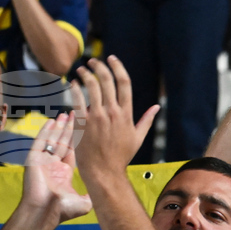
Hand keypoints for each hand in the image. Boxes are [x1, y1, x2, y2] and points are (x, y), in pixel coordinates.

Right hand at [21, 112, 92, 222]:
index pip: (72, 150)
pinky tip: (51, 121)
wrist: (43, 214)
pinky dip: (45, 131)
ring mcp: (43, 162)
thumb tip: (101, 195)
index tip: (84, 128)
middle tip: (76, 115)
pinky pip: (39, 142)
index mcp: (64, 173)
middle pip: (63, 142)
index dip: (78, 139)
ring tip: (65, 114)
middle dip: (69, 129)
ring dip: (59, 127)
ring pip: (52, 140)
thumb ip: (91, 195)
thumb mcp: (83, 203)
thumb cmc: (61, 211)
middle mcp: (53, 166)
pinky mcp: (33, 160)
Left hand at [72, 57, 160, 178]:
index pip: (124, 83)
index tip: (112, 58)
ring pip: (92, 87)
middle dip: (100, 66)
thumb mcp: (138, 137)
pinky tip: (73, 83)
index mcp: (127, 114)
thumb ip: (147, 120)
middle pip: (107, 81)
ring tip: (81, 69)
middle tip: (93, 61)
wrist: (104, 171)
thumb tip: (157, 107)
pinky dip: (75, 89)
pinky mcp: (83, 123)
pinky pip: (78, 101)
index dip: (118, 67)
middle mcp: (113, 112)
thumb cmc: (121, 156)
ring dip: (86, 74)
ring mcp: (97, 117)